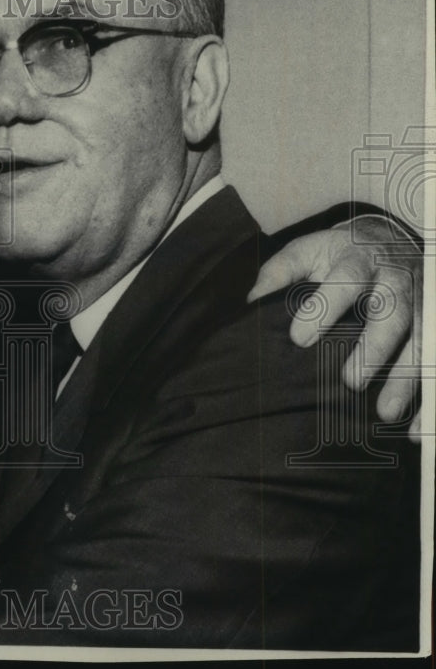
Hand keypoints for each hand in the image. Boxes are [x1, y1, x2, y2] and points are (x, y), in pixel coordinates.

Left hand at [248, 215, 422, 441]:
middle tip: (350, 381)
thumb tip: (251, 299)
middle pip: (394, 312)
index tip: (299, 338)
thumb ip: (280, 271)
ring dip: (406, 377)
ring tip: (384, 412)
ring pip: (423, 340)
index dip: (325, 307)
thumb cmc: (336, 254)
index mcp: (360, 259)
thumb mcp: (307, 251)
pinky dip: (427, 399)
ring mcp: (421, 303)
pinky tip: (414, 429)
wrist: (387, 239)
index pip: (346, 279)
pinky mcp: (432, 324)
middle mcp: (397, 280)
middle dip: (375, 347)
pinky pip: (435, 358)